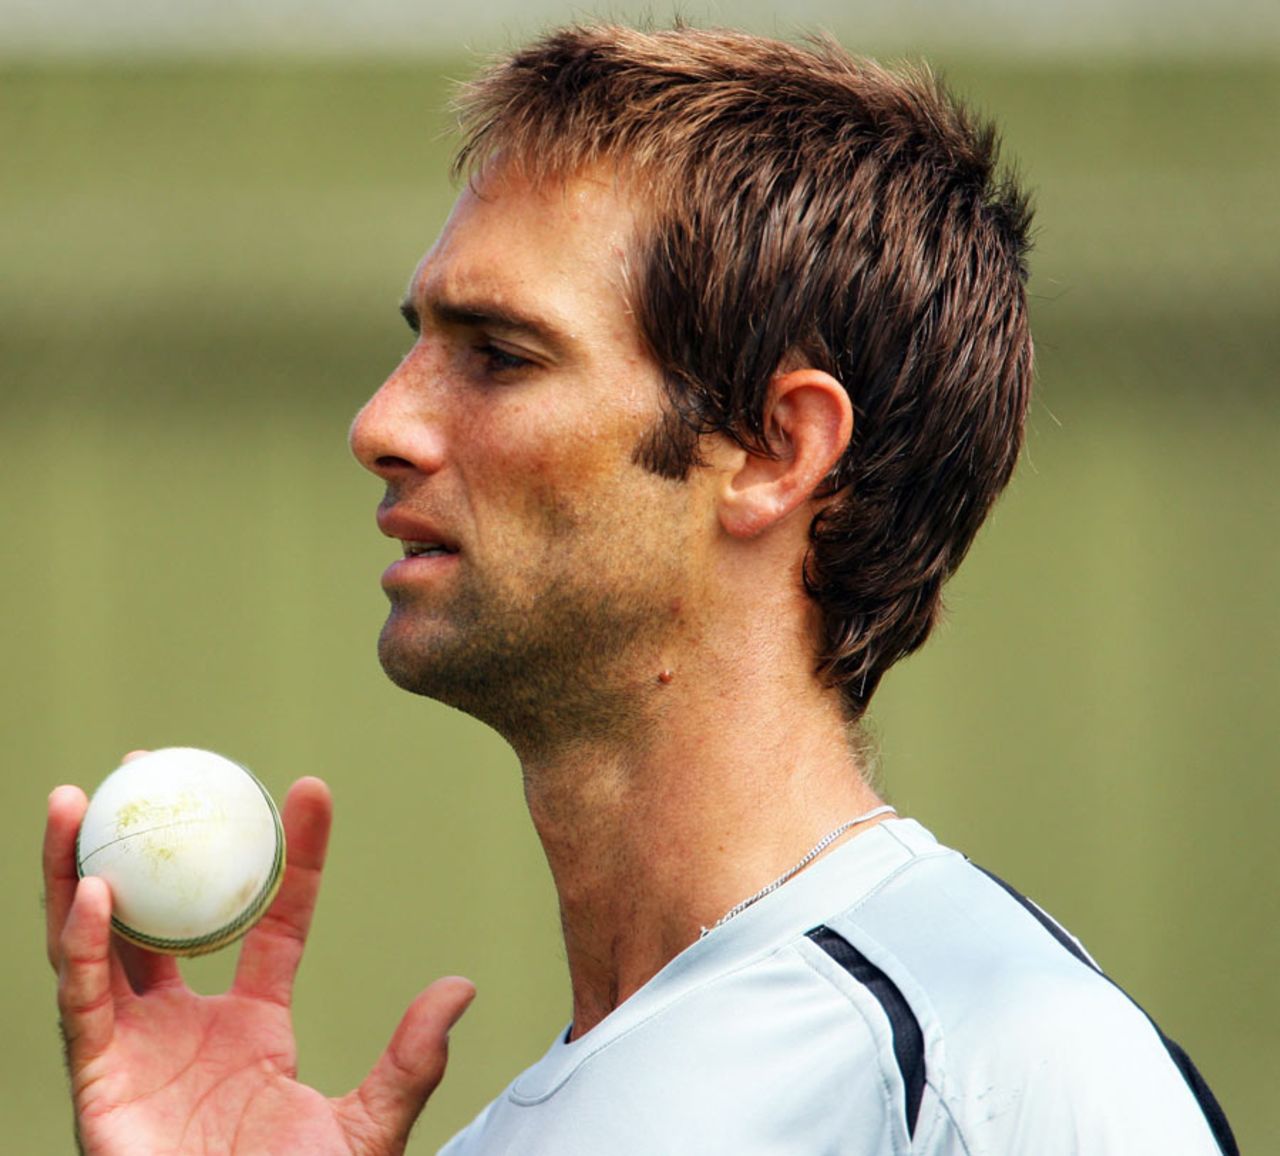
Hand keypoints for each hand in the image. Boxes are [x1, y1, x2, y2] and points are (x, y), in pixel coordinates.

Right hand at [45, 771, 474, 1154]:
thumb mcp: (368, 1128)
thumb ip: (410, 1062)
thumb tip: (460, 986)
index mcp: (251, 1029)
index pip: (272, 922)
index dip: (292, 856)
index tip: (314, 790)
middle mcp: (185, 1026)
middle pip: (163, 912)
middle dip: (152, 839)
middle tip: (155, 767)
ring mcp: (138, 1048)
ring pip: (100, 940)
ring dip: (83, 867)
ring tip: (85, 797)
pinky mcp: (98, 1080)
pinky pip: (84, 1000)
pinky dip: (82, 944)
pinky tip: (91, 887)